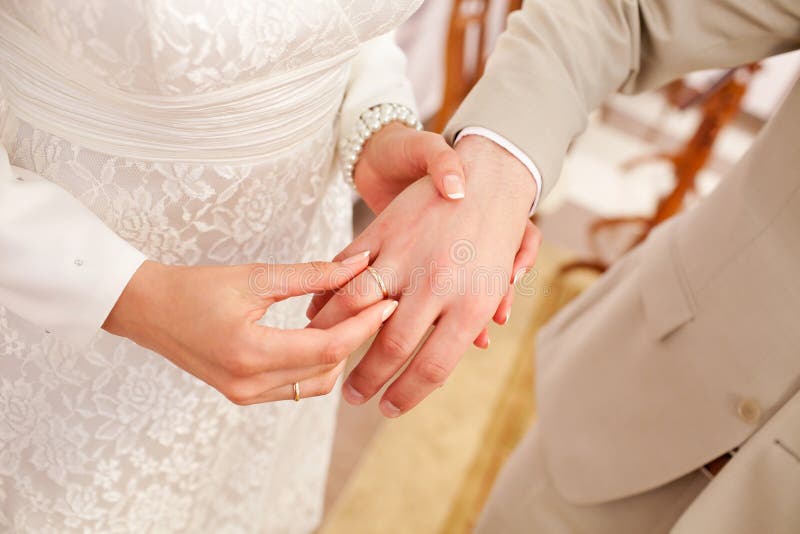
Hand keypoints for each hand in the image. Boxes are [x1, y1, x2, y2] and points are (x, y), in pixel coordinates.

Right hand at [102, 254, 397, 404]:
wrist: (146, 309)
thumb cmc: (195, 287)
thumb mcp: (256, 275)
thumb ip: (312, 274)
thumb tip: (360, 263)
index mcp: (251, 353)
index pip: (329, 348)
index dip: (364, 326)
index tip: (389, 303)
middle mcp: (249, 383)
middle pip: (327, 371)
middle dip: (356, 340)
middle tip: (373, 307)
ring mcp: (244, 395)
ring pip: (314, 385)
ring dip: (336, 357)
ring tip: (346, 321)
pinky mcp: (242, 395)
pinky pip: (294, 388)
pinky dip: (314, 366)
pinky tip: (318, 337)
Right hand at [308, 135, 539, 416]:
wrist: (488, 176)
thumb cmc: (497, 235)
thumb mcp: (498, 283)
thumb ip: (480, 318)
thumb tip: (472, 348)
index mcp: (471, 304)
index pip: (432, 367)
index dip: (407, 395)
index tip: (390, 409)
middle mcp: (436, 283)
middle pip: (392, 345)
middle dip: (368, 378)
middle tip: (354, 397)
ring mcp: (406, 254)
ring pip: (358, 307)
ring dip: (337, 340)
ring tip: (326, 361)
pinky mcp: (383, 231)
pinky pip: (346, 268)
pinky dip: (327, 293)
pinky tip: (317, 313)